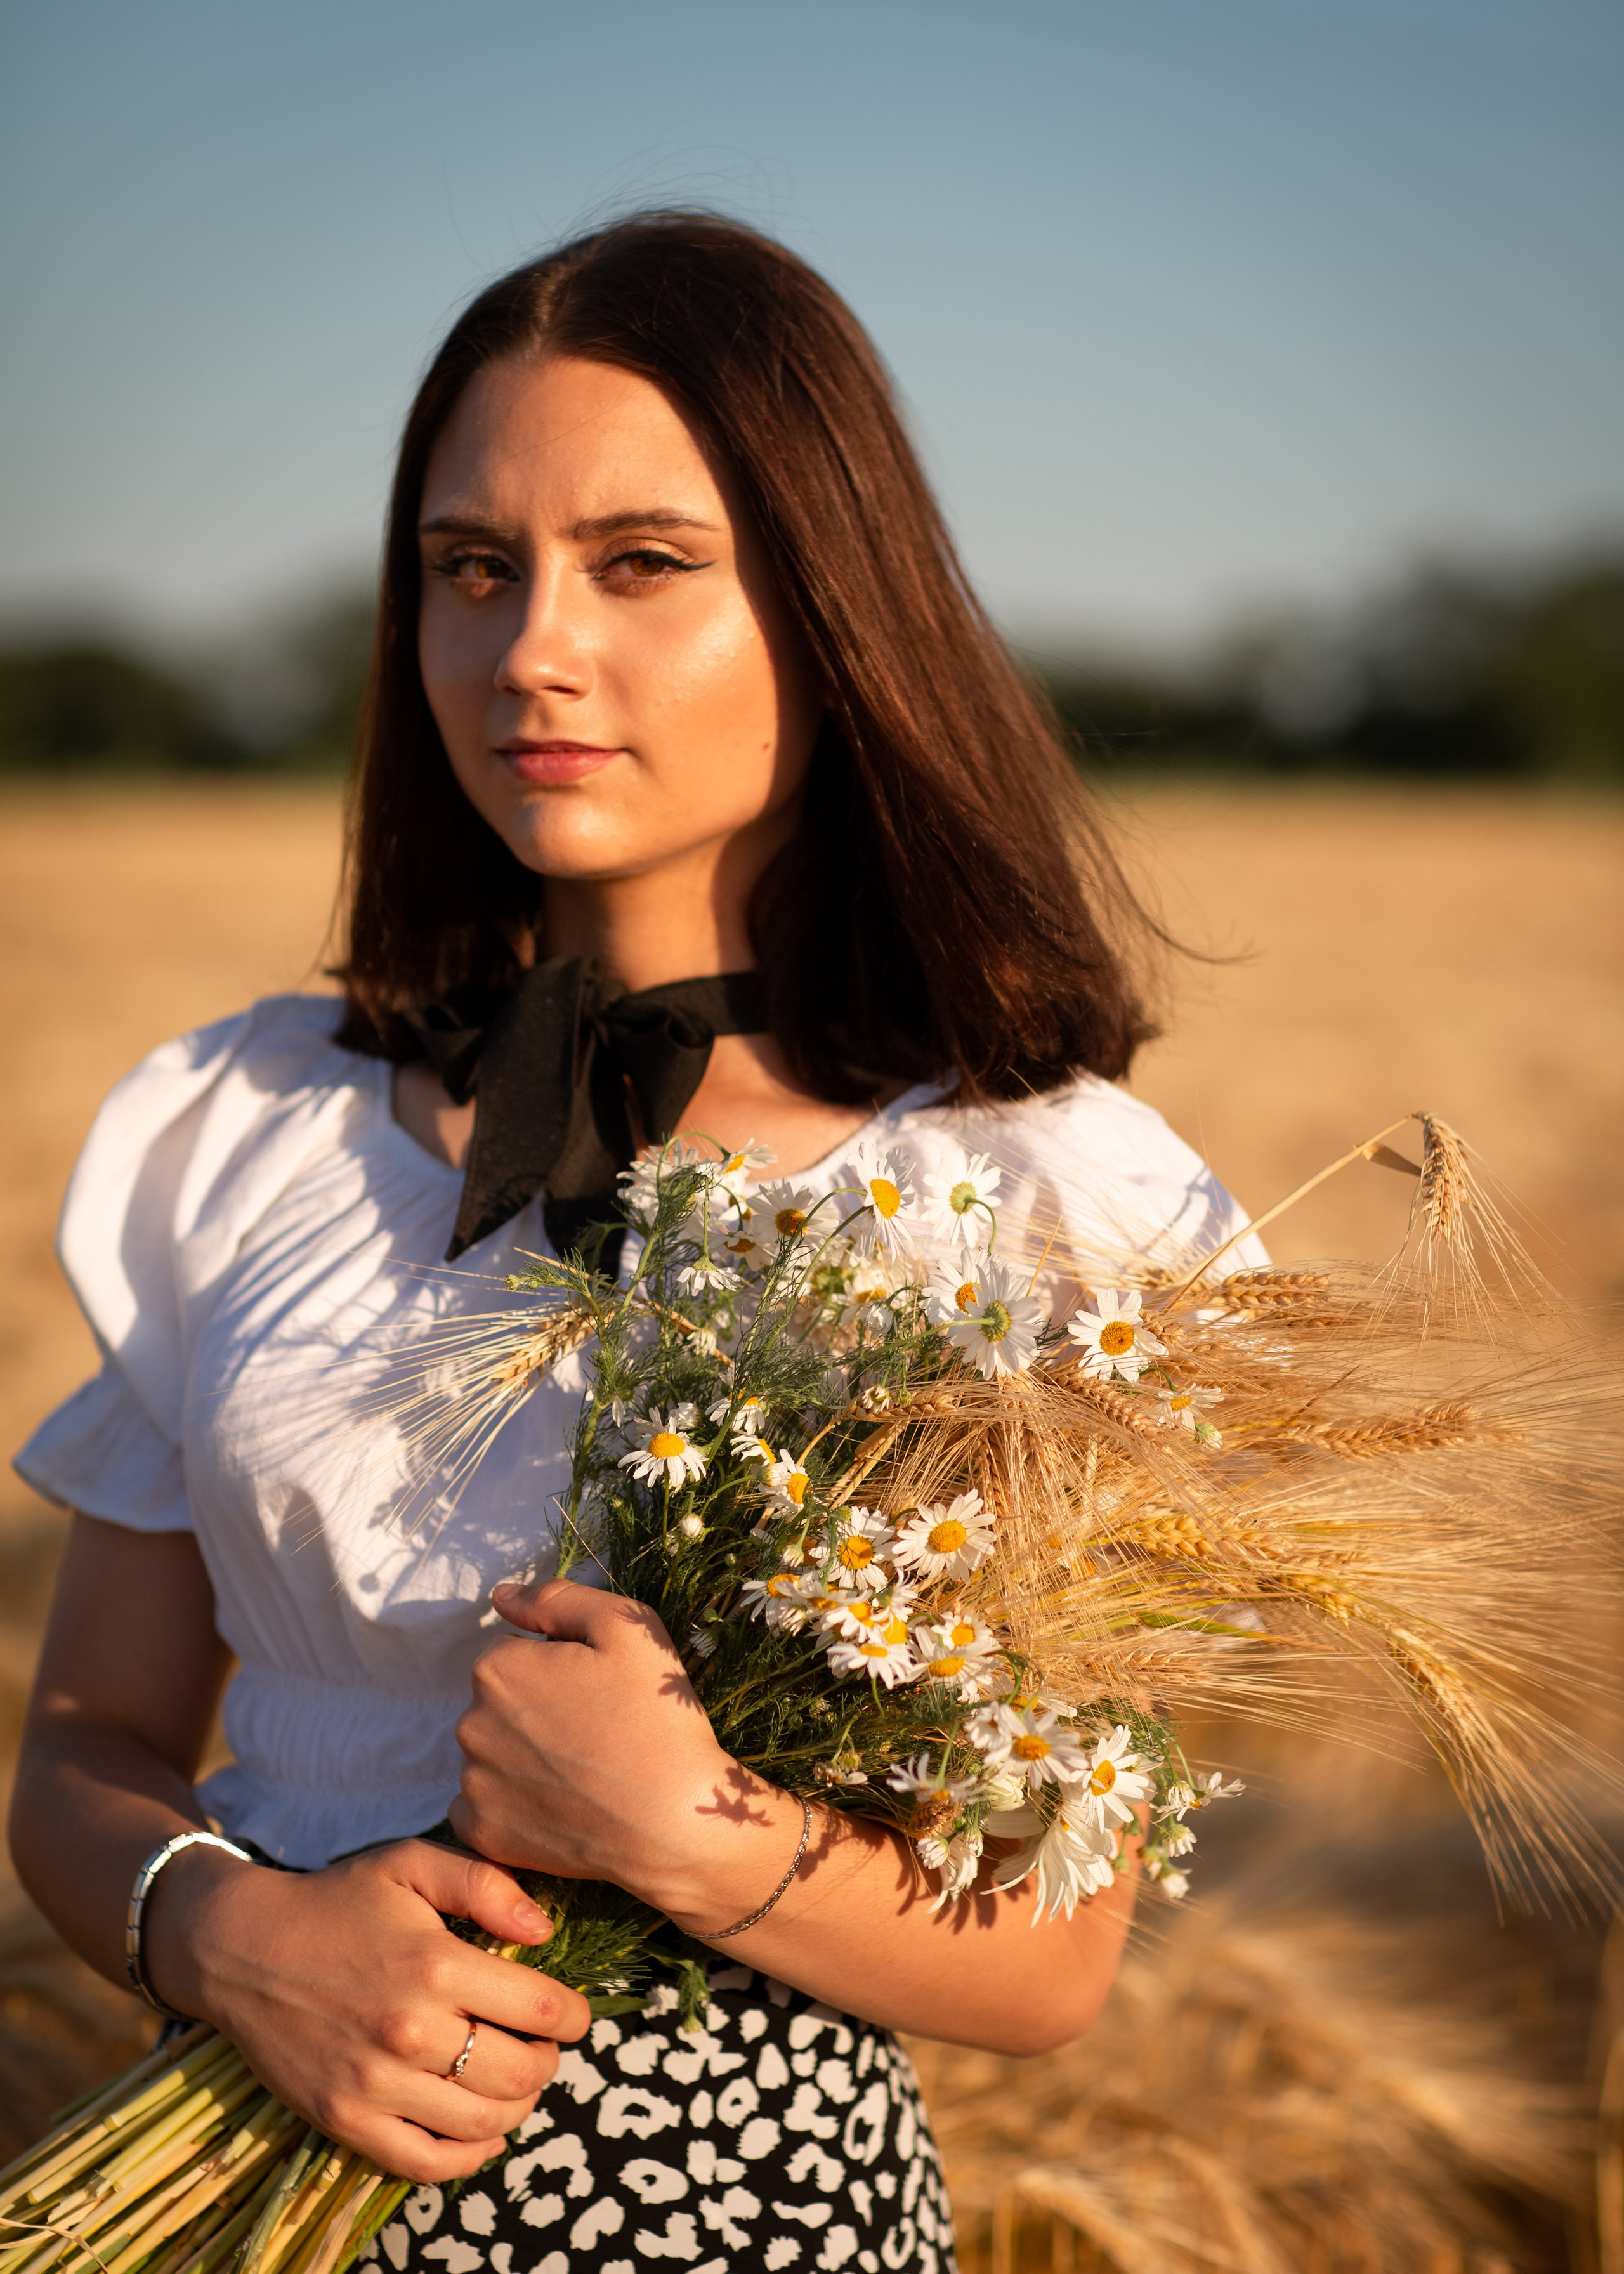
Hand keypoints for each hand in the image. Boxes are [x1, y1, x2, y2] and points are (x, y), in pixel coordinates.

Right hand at [143, 1838, 590, 2180]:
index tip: (573, 2013)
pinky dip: (468, 2158)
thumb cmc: (338, 1901)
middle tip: (542, 2046)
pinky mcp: (345, 2121)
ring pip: (483, 2123)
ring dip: (518, 2108)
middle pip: (521, 2073)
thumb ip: (485, 1884)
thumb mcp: (412, 1862)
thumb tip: (544, 1931)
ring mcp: (375, 2084)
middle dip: (548, 2061)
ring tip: (515, 2080)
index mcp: (435, 1964)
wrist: (243, 1948)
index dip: (574, 2015)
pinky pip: (425, 2164)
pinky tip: (482, 2132)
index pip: (542, 2009)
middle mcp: (409, 2030)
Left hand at [451, 1579, 801, 1925]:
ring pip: (492, 1753)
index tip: (594, 1692)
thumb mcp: (624, 1627)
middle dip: (534, 1710)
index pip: (513, 1654)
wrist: (672, 1819)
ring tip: (580, 1772)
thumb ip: (556, 1600)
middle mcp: (470, 1724)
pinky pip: (482, 1807)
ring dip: (521, 1756)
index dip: (557, 1669)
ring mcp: (474, 1784)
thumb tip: (501, 1596)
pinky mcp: (483, 1833)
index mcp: (496, 1669)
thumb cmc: (655, 1714)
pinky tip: (555, 1805)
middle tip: (592, 1732)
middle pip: (498, 1704)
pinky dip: (510, 1804)